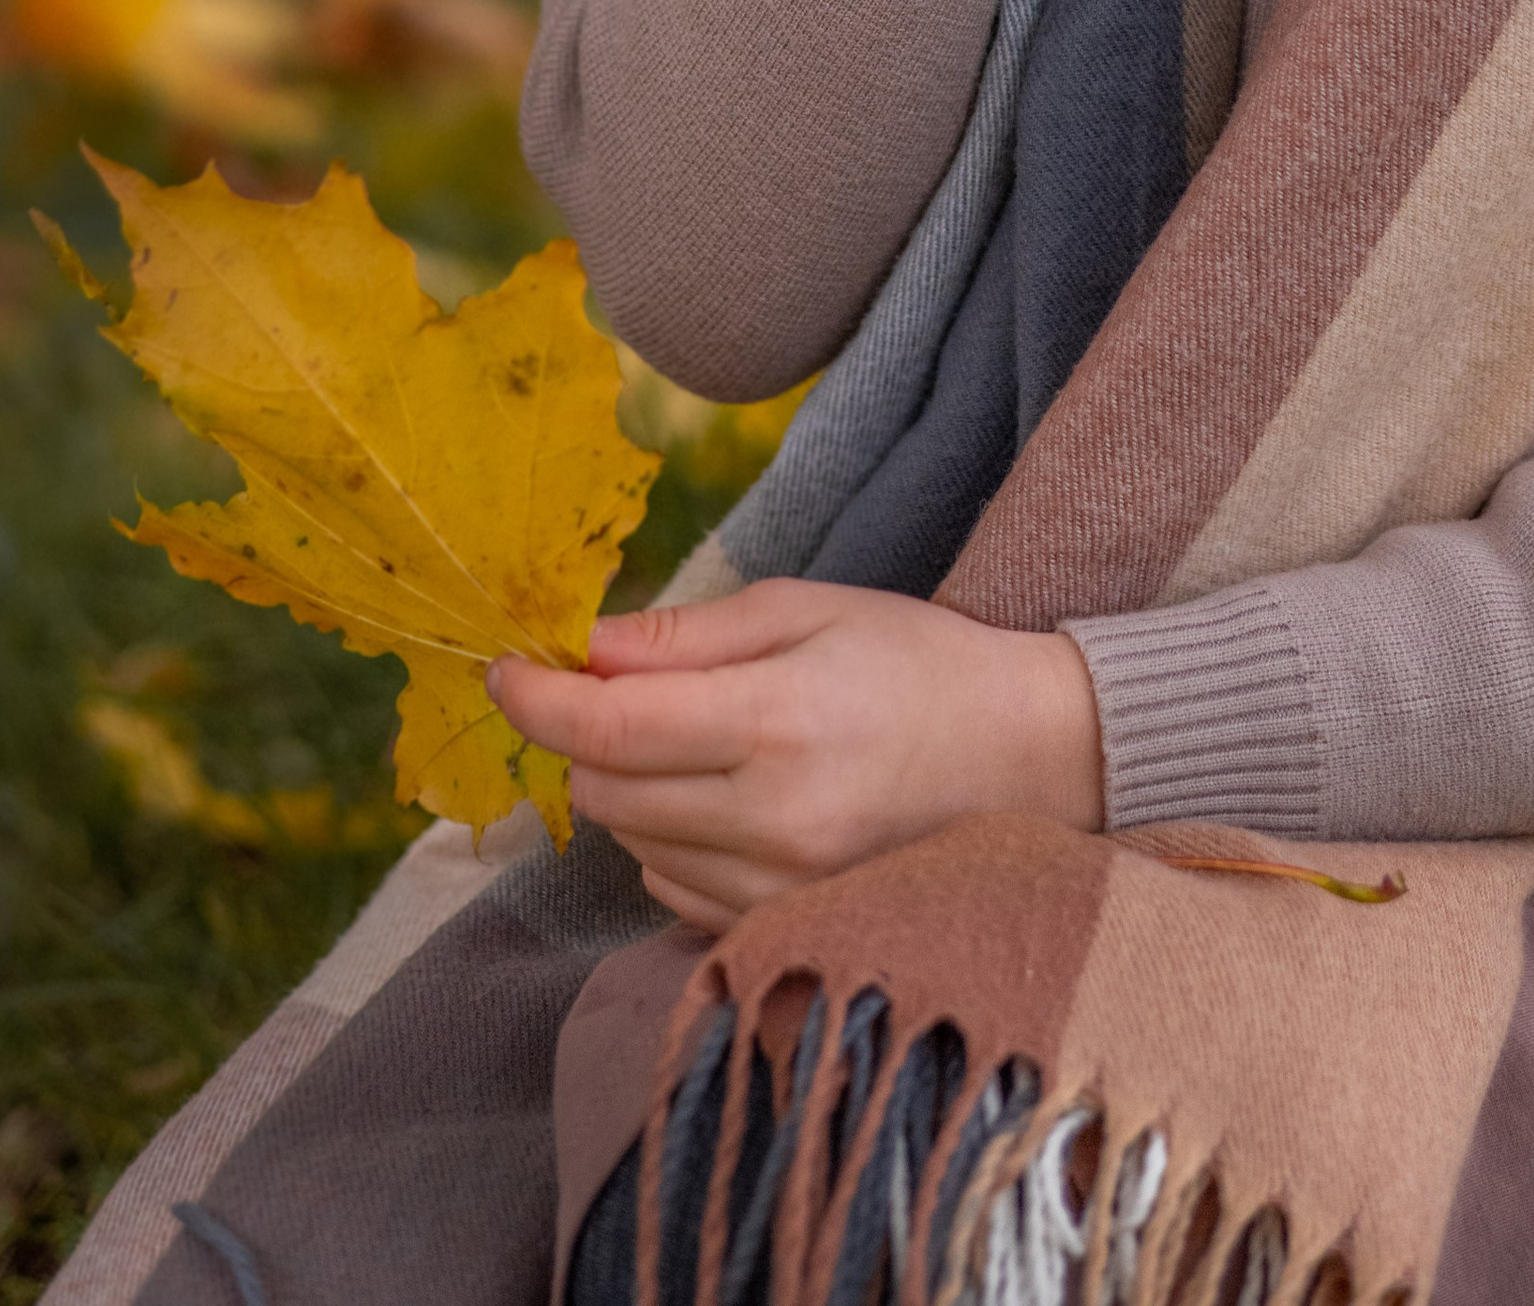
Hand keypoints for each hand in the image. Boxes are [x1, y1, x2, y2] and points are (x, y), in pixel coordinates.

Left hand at [487, 579, 1103, 934]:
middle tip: (616, 688)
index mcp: (777, 721)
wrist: (1028, 753)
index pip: (610, 729)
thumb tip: (586, 650)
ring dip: (629, 790)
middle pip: (605, 794)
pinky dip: (669, 841)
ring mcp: (781, 887)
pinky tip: (721, 797)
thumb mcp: (810, 609)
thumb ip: (690, 636)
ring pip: (633, 845)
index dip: (538, 701)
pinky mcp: (787, 923)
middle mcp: (772, 819)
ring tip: (693, 739)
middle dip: (586, 738)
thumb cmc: (918, 661)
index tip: (505, 669)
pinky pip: (674, 892)